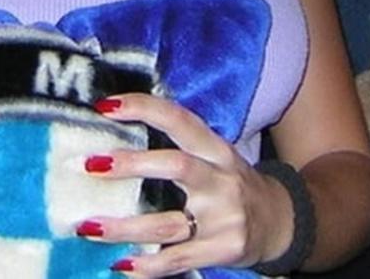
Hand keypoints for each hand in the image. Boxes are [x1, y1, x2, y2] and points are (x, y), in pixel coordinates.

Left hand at [77, 93, 293, 276]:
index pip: (178, 119)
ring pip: (167, 222)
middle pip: (176, 166)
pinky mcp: (223, 250)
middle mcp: (221, 178)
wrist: (281, 221)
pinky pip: (177, 259)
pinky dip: (147, 264)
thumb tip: (117, 125)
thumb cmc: (229, 181)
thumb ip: (177, 143)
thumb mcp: (212, 154)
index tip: (106, 106)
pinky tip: (120, 264)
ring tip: (87, 226)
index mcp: (215, 147)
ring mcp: (223, 217)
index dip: (144, 108)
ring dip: (124, 227)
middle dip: (132, 165)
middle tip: (90, 164)